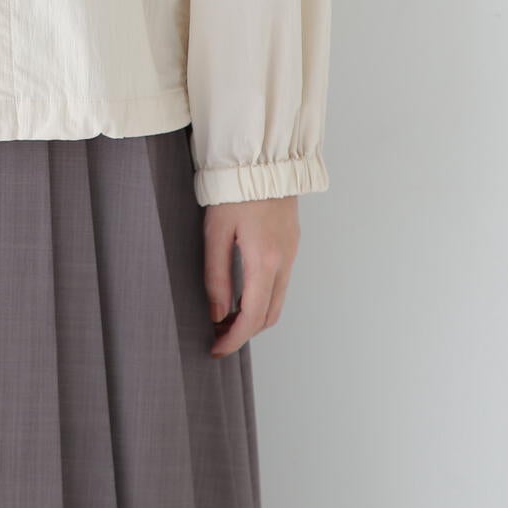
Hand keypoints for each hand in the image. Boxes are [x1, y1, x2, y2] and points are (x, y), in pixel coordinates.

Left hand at [203, 195, 299, 358]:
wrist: (262, 159)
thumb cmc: (234, 191)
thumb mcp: (215, 232)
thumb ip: (216, 275)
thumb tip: (217, 313)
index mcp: (265, 261)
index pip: (253, 316)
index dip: (234, 339)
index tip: (215, 349)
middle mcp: (284, 262)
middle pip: (269, 315)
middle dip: (244, 333)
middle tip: (218, 336)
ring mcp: (291, 253)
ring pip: (277, 301)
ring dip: (255, 316)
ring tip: (226, 317)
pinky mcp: (291, 244)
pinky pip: (281, 283)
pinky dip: (263, 297)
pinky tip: (242, 293)